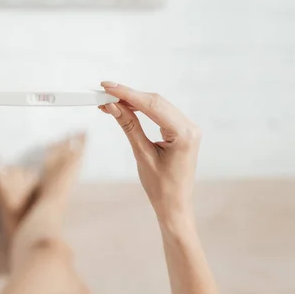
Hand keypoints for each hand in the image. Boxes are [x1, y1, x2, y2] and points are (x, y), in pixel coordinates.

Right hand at [99, 82, 201, 219]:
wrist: (175, 206)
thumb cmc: (161, 188)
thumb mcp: (142, 156)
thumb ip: (130, 127)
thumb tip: (114, 106)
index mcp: (185, 134)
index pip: (153, 106)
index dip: (128, 94)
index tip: (108, 87)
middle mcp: (190, 127)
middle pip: (156, 102)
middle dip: (129, 96)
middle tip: (104, 93)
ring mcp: (188, 128)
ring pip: (158, 105)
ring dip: (134, 102)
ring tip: (110, 102)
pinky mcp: (182, 131)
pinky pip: (161, 114)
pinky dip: (143, 109)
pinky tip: (126, 108)